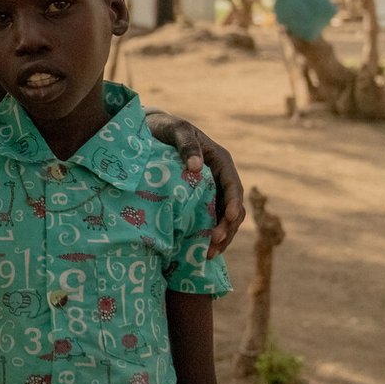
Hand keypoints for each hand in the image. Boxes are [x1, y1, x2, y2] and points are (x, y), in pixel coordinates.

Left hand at [145, 113, 246, 258]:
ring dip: (220, 237)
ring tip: (209, 255)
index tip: (229, 219)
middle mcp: (220, 178)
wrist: (151, 132)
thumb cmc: (164, 128)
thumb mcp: (176, 129)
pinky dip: (208, 236)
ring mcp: (211, 191)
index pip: (233, 186)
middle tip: (213, 244)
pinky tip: (201, 251)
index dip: (234, 204)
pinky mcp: (199, 201)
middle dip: (227, 228)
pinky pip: (209, 221)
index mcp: (220, 160)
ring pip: (224, 219)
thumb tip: (196, 167)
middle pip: (233, 208)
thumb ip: (186, 144)